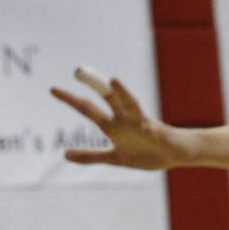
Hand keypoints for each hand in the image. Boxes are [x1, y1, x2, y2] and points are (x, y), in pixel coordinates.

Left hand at [50, 69, 194, 169]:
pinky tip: (144, 125)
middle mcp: (125, 119)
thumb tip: (64, 155)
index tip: (53, 89)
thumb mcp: (115, 158)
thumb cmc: (146, 152)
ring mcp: (141, 124)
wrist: (176, 153)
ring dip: (122, 93)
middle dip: (93, 85)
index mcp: (113, 126)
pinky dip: (147, 126)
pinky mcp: (157, 133)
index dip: (71, 100)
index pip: (88, 109)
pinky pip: (151, 128)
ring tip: (113, 81)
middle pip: (106, 98)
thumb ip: (91, 156)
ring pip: (130, 105)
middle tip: (78, 71)